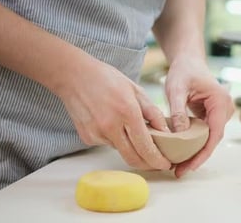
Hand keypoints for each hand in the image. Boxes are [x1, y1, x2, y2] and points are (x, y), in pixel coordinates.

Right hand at [55, 58, 170, 170]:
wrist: (74, 76)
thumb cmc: (107, 79)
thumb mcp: (136, 90)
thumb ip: (153, 113)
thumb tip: (166, 132)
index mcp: (127, 113)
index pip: (145, 147)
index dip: (157, 160)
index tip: (166, 164)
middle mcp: (111, 127)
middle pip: (133, 158)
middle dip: (148, 164)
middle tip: (157, 162)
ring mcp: (97, 134)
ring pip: (121, 150)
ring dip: (131, 146)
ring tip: (129, 129)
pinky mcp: (87, 137)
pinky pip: (108, 144)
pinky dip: (115, 139)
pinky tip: (111, 122)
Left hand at [164, 57, 234, 177]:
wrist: (188, 61)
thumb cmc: (184, 71)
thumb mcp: (176, 89)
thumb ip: (178, 111)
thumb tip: (178, 134)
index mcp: (220, 102)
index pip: (214, 134)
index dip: (202, 153)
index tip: (188, 166)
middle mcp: (225, 109)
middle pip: (213, 140)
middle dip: (197, 157)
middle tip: (179, 171)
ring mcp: (220, 113)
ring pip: (209, 139)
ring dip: (196, 152)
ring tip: (178, 166)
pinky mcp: (212, 115)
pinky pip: (205, 133)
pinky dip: (194, 144)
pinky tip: (182, 153)